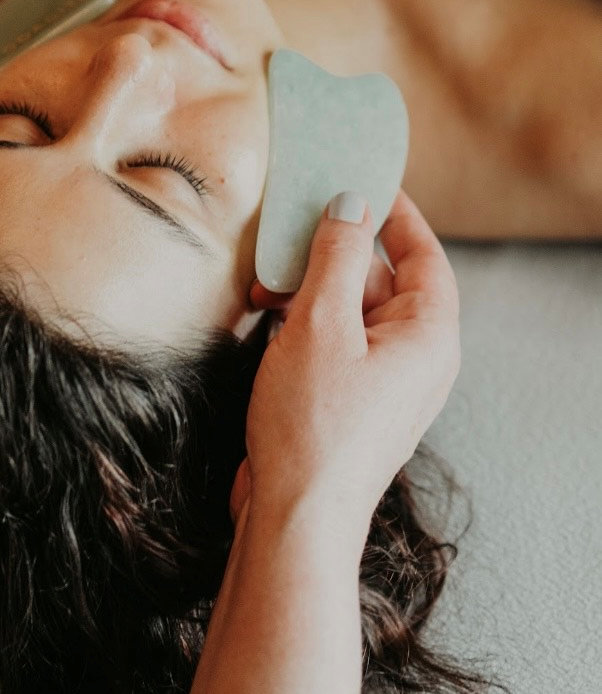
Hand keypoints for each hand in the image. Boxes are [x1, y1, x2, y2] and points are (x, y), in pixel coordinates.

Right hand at [232, 190, 460, 557]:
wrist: (295, 516)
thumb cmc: (315, 428)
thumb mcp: (321, 324)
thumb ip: (335, 257)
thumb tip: (350, 205)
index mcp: (428, 336)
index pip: (424, 255)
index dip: (395, 214)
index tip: (362, 178)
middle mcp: (414, 358)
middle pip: (381, 279)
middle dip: (332, 253)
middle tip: (289, 228)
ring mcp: (380, 382)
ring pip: (349, 310)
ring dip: (307, 289)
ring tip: (263, 284)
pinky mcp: (346, 401)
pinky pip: (331, 341)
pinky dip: (300, 322)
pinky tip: (264, 317)